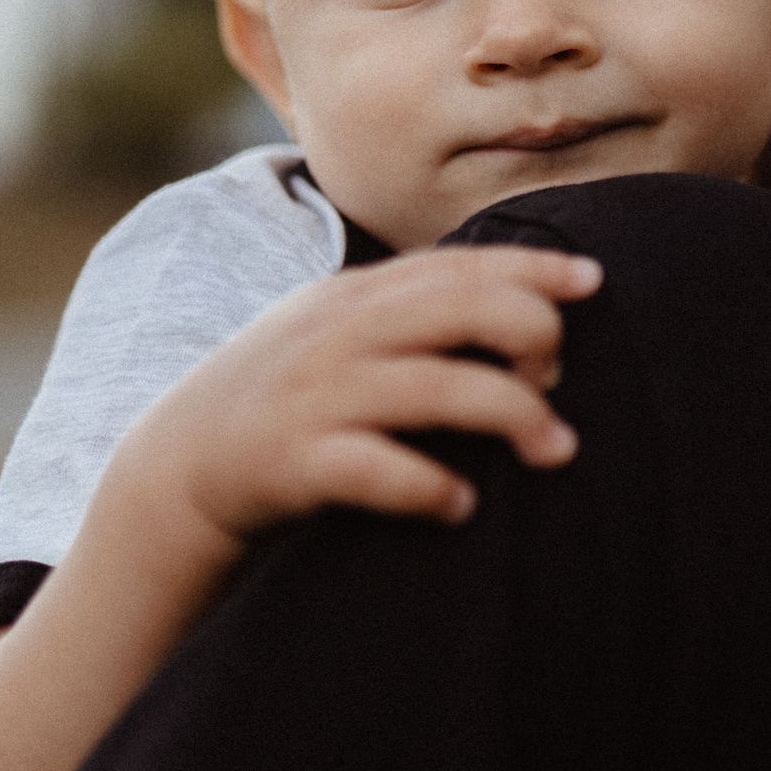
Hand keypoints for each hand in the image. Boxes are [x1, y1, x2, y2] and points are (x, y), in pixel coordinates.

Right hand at [104, 245, 602, 547]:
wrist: (176, 470)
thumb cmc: (291, 399)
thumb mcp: (340, 335)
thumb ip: (413, 313)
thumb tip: (526, 307)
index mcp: (356, 298)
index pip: (458, 266)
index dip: (531, 268)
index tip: (594, 280)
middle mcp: (339, 336)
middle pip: (459, 309)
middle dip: (531, 334)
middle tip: (561, 378)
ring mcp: (316, 396)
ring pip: (437, 388)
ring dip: (513, 415)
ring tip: (556, 450)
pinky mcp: (294, 463)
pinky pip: (376, 470)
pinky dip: (430, 486)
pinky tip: (464, 504)